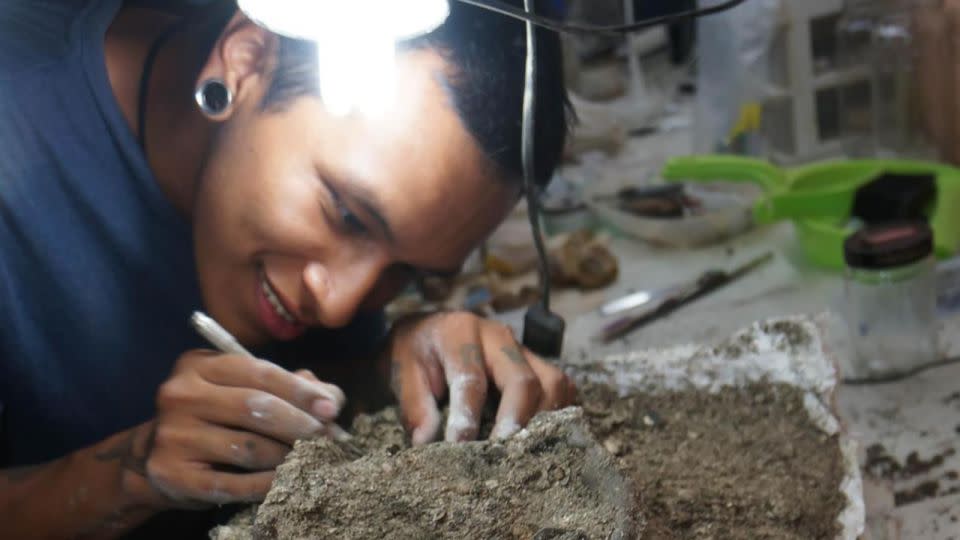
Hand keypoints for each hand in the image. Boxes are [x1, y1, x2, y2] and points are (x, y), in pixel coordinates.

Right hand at [124, 351, 345, 508]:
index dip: (301, 391)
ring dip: (288, 456)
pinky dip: (267, 484)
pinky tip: (288, 482)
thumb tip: (331, 399)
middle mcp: (180, 394)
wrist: (157, 460)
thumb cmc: (216, 418)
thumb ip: (290, 387)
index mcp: (200, 364)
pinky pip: (234, 483)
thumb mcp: (245, 390)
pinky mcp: (173, 474)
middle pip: (256, 408)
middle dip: (301, 424)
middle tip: (328, 439)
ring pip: (249, 448)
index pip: (260, 372)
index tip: (331, 408)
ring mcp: (173, 435)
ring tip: (312, 460)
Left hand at [383, 312, 576, 444]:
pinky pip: (562, 387)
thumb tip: (427, 441)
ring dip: (543, 419)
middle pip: (522, 380)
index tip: (459, 448)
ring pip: (552, 383)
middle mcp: (498, 336)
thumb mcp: (401, 371)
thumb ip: (414, 404)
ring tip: (523, 450)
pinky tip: (539, 437)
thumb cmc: (416, 353)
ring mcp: (523, 348)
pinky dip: (557, 413)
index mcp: (460, 331)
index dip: (467, 417)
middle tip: (501, 454)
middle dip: (515, 421)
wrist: (430, 331)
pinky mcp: (538, 363)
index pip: (471, 379)